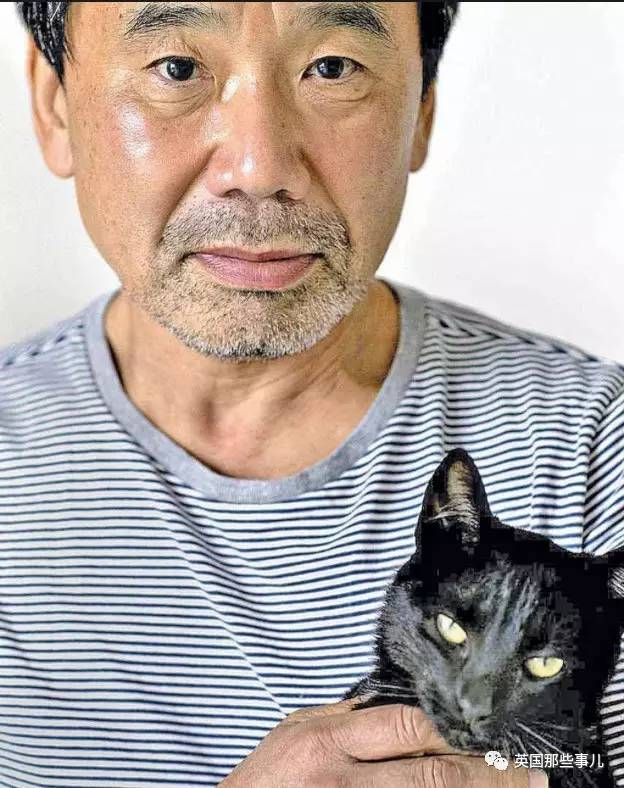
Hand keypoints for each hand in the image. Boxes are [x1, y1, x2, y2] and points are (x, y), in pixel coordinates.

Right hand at [219, 697, 548, 786]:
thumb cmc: (266, 782)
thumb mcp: (297, 730)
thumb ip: (345, 717)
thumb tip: (395, 704)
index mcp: (328, 742)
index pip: (406, 726)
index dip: (455, 729)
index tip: (490, 731)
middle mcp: (344, 780)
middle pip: (432, 774)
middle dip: (488, 774)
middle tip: (530, 775)